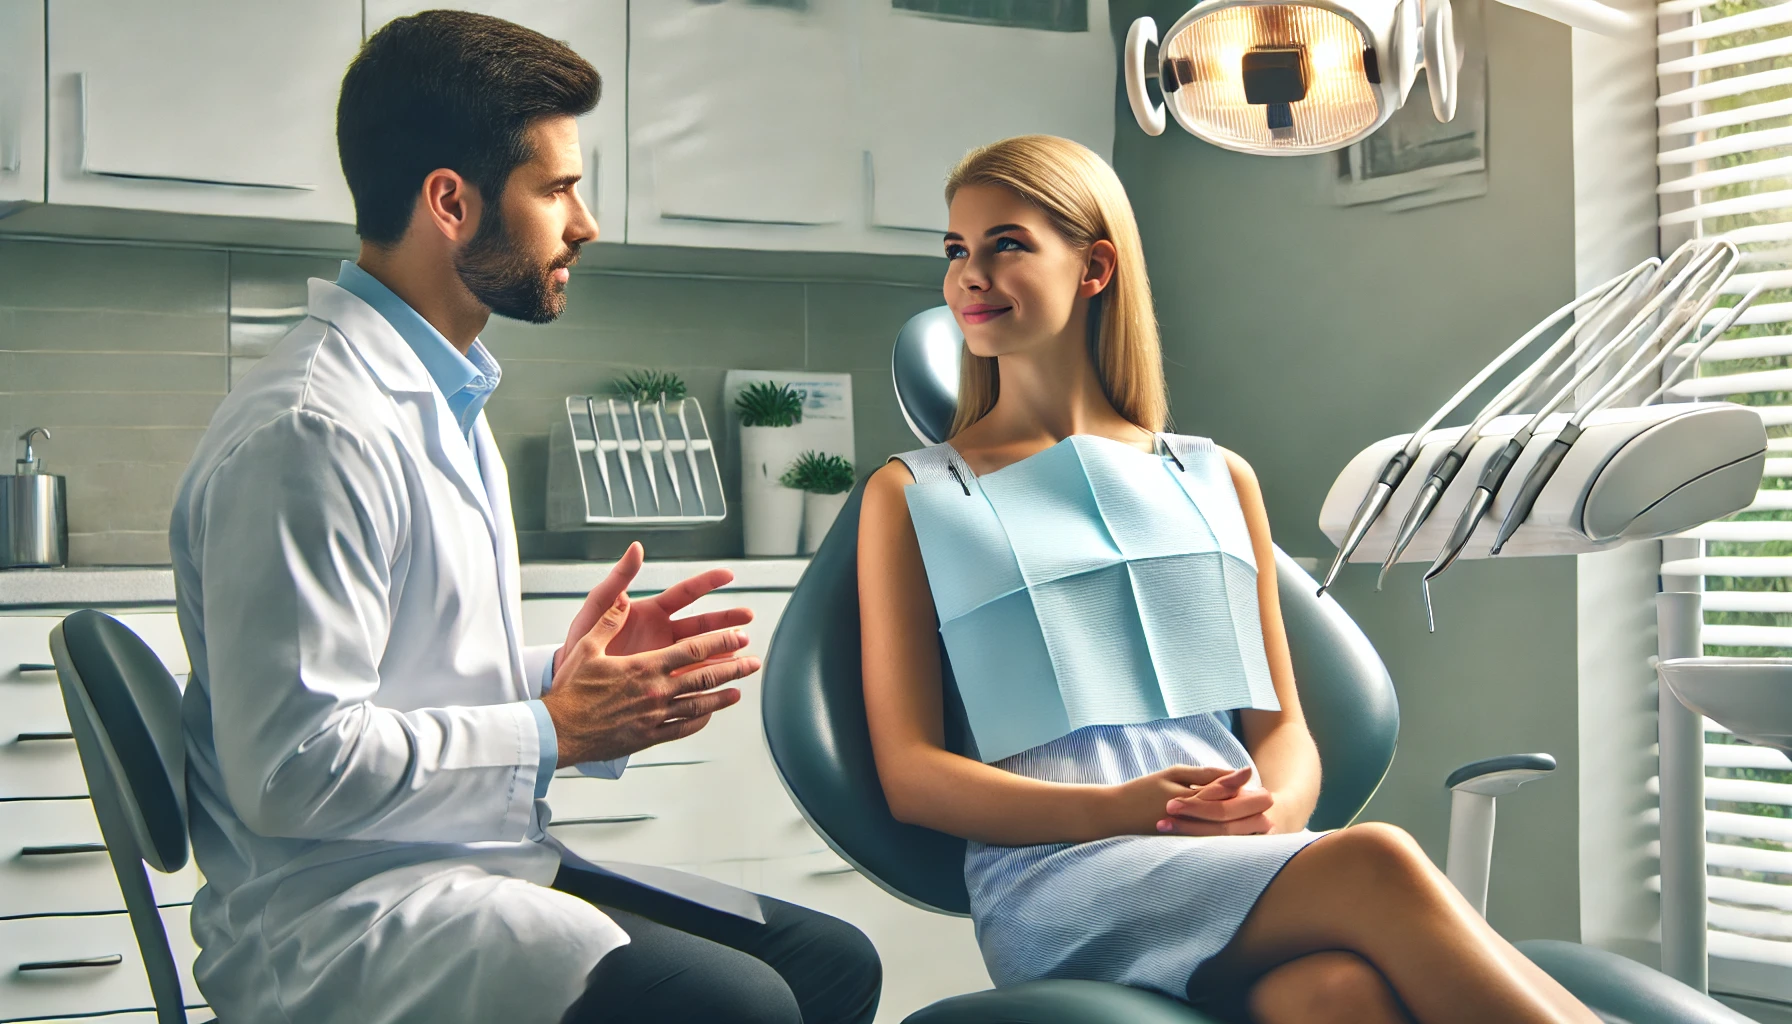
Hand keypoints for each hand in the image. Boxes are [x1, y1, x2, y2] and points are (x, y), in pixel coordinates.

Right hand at [541, 590, 760, 764]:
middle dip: (733, 667)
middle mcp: (655, 691)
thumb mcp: (587, 647)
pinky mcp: (648, 737)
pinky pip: (682, 728)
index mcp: (644, 667)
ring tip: (740, 691)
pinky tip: (709, 716)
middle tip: (753, 662)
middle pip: (704, 677)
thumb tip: (624, 597)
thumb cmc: (571, 690)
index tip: (739, 637)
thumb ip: (609, 620)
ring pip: (699, 705)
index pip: (692, 650)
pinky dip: (700, 721)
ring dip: (723, 696)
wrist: (558, 731)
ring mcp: (655, 716)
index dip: (720, 642)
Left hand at [555, 542, 754, 669]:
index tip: (729, 574)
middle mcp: (662, 633)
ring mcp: (664, 657)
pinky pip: (690, 678)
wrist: (571, 677)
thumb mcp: (597, 606)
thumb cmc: (581, 639)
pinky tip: (725, 679)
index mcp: (650, 612)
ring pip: (702, 651)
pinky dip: (708, 678)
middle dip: (726, 620)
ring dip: (723, 649)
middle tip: (748, 618)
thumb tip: (635, 548)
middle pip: (702, 624)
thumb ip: (618, 579)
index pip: (685, 593)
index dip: (707, 582)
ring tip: (744, 650)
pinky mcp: (662, 679)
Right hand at [1111, 765, 1274, 836]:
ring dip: (1245, 823)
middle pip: (1229, 813)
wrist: (1113, 816)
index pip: (1224, 791)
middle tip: (1268, 800)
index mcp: (1187, 797)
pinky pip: (1213, 843)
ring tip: (1260, 815)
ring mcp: (1185, 835)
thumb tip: (1235, 775)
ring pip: (1224, 832)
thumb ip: (1203, 775)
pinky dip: (1230, 837)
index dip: (1244, 787)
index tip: (1260, 783)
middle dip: (1251, 807)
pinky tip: (1242, 832)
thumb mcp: (1171, 775)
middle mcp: (1188, 818)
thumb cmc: (1143, 791)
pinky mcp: (1183, 847)